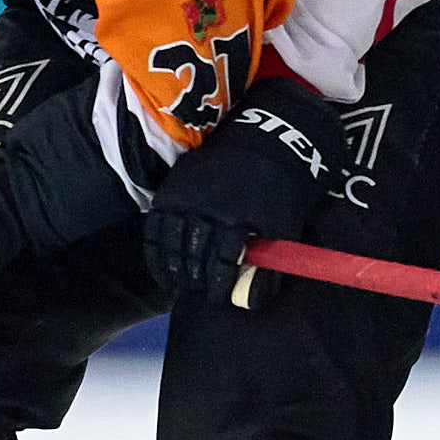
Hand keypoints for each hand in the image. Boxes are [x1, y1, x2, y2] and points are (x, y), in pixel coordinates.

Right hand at [142, 80, 338, 304]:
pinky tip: (164, 265)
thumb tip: (252, 300)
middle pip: (192, 257)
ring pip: (169, 244)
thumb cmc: (279, 189)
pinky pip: (155, 227)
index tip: (217, 297)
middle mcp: (205, 209)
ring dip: (173, 268)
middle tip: (198, 293)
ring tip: (181, 283)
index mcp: (236, 220)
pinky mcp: (171, 188)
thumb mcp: (284, 227)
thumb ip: (269, 264)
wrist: (264, 140)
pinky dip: (156, 250)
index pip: (220, 265)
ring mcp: (184, 197)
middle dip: (194, 280)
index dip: (217, 286)